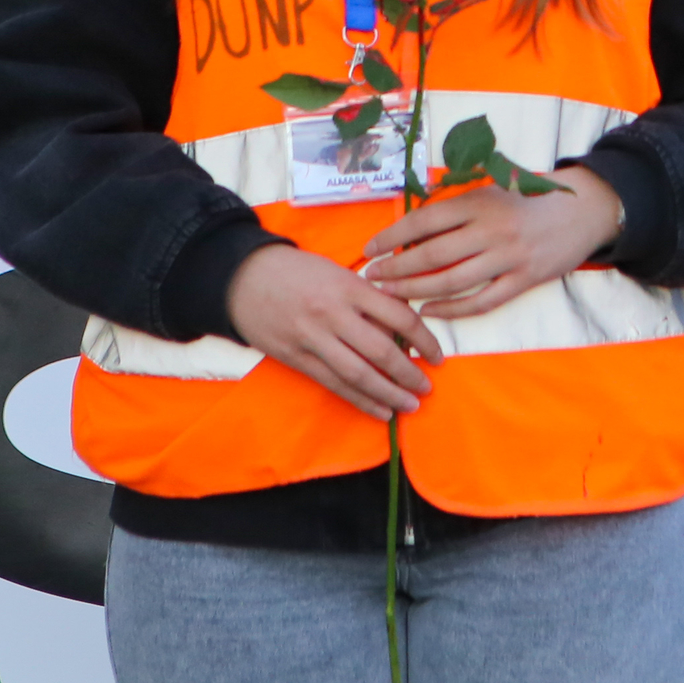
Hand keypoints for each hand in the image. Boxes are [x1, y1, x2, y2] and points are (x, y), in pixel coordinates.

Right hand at [226, 244, 442, 416]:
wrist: (245, 278)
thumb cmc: (299, 272)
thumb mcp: (339, 273)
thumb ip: (368, 298)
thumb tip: (401, 331)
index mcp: (350, 287)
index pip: (399, 316)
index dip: (424, 339)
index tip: (438, 356)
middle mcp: (334, 314)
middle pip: (381, 350)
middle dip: (408, 373)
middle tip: (427, 387)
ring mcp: (313, 339)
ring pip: (358, 373)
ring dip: (388, 393)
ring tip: (409, 405)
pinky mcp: (297, 359)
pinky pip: (334, 384)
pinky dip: (360, 400)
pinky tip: (379, 410)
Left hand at [361, 165, 626, 319]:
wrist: (582, 210)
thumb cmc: (529, 198)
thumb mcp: (493, 187)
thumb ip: (457, 204)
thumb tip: (410, 225)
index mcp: (479, 202)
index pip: (424, 221)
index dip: (393, 237)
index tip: (369, 249)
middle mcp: (490, 229)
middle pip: (432, 255)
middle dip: (396, 269)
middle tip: (372, 277)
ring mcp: (508, 257)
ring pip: (451, 281)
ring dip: (415, 291)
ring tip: (390, 296)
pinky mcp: (524, 280)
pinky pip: (481, 301)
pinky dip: (452, 310)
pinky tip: (429, 312)